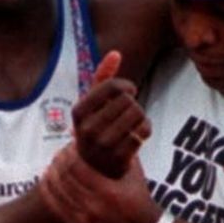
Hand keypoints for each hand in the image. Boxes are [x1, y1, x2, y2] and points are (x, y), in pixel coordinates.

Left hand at [39, 143, 158, 222]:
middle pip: (64, 178)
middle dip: (59, 161)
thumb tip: (100, 131)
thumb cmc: (137, 194)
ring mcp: (84, 220)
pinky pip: (54, 206)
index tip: (71, 146)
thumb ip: (118, 149)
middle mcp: (94, 208)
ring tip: (54, 163)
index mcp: (109, 192)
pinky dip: (48, 191)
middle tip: (60, 152)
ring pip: (57, 191)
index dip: (70, 154)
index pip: (77, 167)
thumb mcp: (133, 170)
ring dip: (52, 173)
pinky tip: (48, 179)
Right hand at [73, 50, 150, 178]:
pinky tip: (137, 135)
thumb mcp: (93, 104)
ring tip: (133, 124)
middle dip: (134, 104)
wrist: (95, 169)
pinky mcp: (118, 159)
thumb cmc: (97, 127)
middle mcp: (86, 129)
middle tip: (129, 113)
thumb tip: (116, 53)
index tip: (129, 92)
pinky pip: (143, 133)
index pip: (112, 86)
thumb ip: (103, 77)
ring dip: (141, 117)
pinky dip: (145, 131)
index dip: (126, 86)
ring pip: (138, 115)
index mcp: (78, 112)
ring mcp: (102, 146)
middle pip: (128, 101)